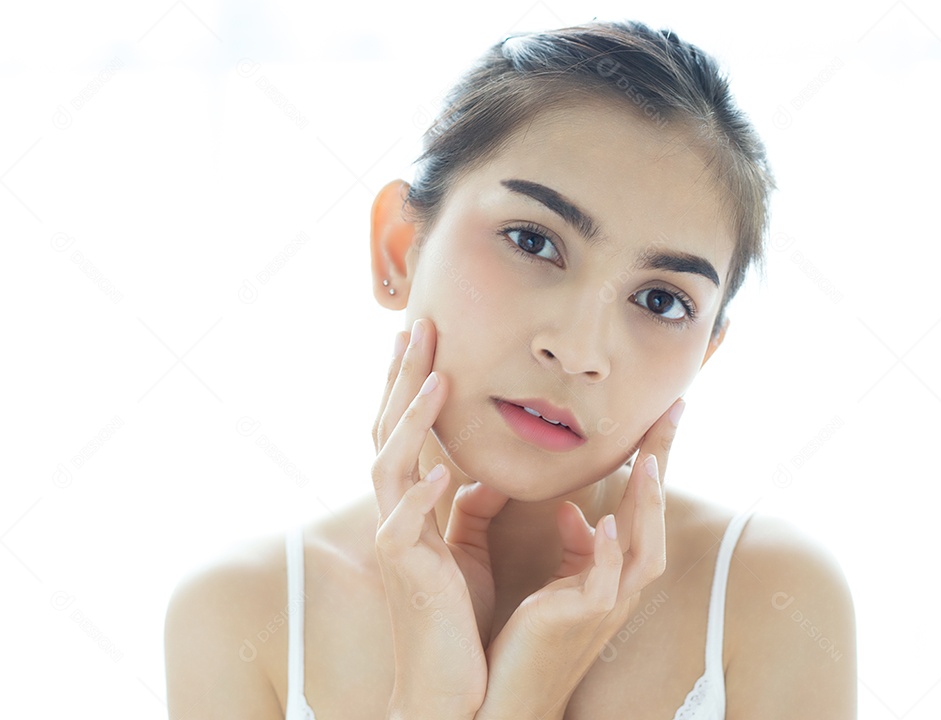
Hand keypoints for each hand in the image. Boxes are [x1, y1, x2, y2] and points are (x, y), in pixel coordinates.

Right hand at [370, 318, 507, 716]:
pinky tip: (440, 468)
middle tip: (419, 325)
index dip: (411, 381)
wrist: (448, 679)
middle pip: (389, 429)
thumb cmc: (457, 613)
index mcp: (412, 503)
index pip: (406, 428)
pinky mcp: (402, 572)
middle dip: (403, 376)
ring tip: (436, 378)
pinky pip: (402, 525)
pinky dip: (418, 495)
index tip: (424, 337)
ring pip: (388, 464)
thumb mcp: (468, 546)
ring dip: (412, 419)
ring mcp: (393, 539)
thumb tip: (485, 467)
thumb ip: (470, 504)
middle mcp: (395, 512)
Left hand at [474, 398, 683, 719]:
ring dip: (648, 505)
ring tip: (648, 460)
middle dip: (663, 465)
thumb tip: (577, 511)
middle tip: (672, 412)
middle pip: (655, 518)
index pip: (641, 506)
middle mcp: (619, 587)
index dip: (653, 459)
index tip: (660, 413)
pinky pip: (604, 584)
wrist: (506, 695)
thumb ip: (573, 547)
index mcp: (612, 573)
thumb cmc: (528, 639)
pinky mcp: (580, 622)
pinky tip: (608, 522)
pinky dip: (608, 553)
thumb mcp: (557, 585)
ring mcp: (605, 606)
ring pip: (644, 549)